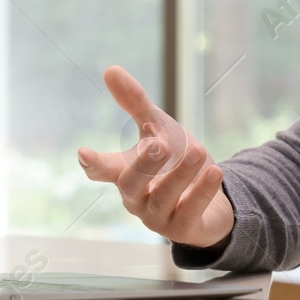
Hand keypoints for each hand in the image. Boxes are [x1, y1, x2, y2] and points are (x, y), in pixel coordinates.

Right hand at [78, 66, 234, 248]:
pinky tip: (215, 172)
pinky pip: (190, 213)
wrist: (212, 199)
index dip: (94, 163)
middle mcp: (137, 197)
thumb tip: (110, 69)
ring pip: (164, 198)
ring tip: (199, 150)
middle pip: (131, 184)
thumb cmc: (176, 163)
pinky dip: (202, 192)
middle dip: (144, 165)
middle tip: (159, 144)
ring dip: (181, 174)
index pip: (103, 169)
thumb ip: (136, 104)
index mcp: (126, 172)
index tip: (84, 154)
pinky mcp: (184, 230)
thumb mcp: (159, 129)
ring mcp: (159, 217)